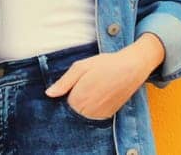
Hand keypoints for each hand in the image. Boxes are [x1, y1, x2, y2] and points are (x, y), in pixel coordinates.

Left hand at [43, 37, 163, 120]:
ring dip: (83, 106)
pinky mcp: (108, 116)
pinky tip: (99, 95)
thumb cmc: (105, 64)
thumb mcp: (80, 67)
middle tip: (85, 85)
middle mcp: (88, 113)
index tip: (72, 85)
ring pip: (82, 116)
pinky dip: (93, 109)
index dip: (65, 94)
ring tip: (93, 89)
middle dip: (73, 102)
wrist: (131, 68)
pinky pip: (93, 117)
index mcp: (77, 100)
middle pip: (71, 113)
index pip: (60, 105)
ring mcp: (99, 117)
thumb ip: (63, 82)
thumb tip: (49, 94)